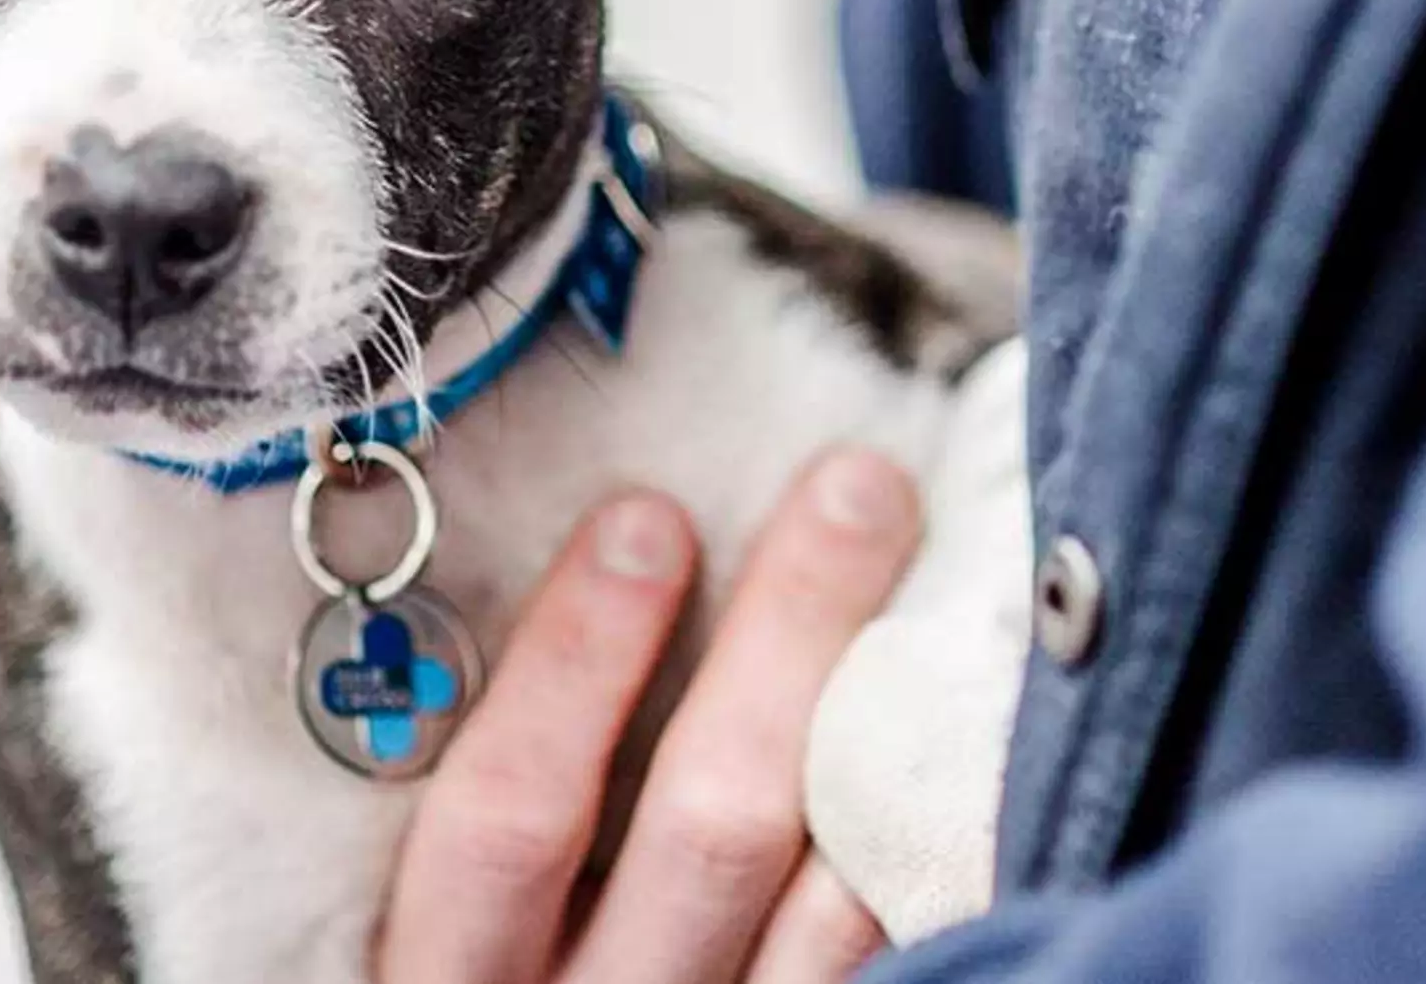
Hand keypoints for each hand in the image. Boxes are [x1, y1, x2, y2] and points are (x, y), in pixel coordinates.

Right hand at [377, 447, 923, 983]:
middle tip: (855, 489)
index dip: (576, 663)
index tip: (648, 516)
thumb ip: (500, 822)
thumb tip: (609, 565)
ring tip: (946, 581)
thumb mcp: (447, 951)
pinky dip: (946, 853)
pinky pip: (912, 965)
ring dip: (896, 727)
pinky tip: (978, 747)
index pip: (508, 821)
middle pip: (711, 826)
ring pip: (836, 903)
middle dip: (789, 637)